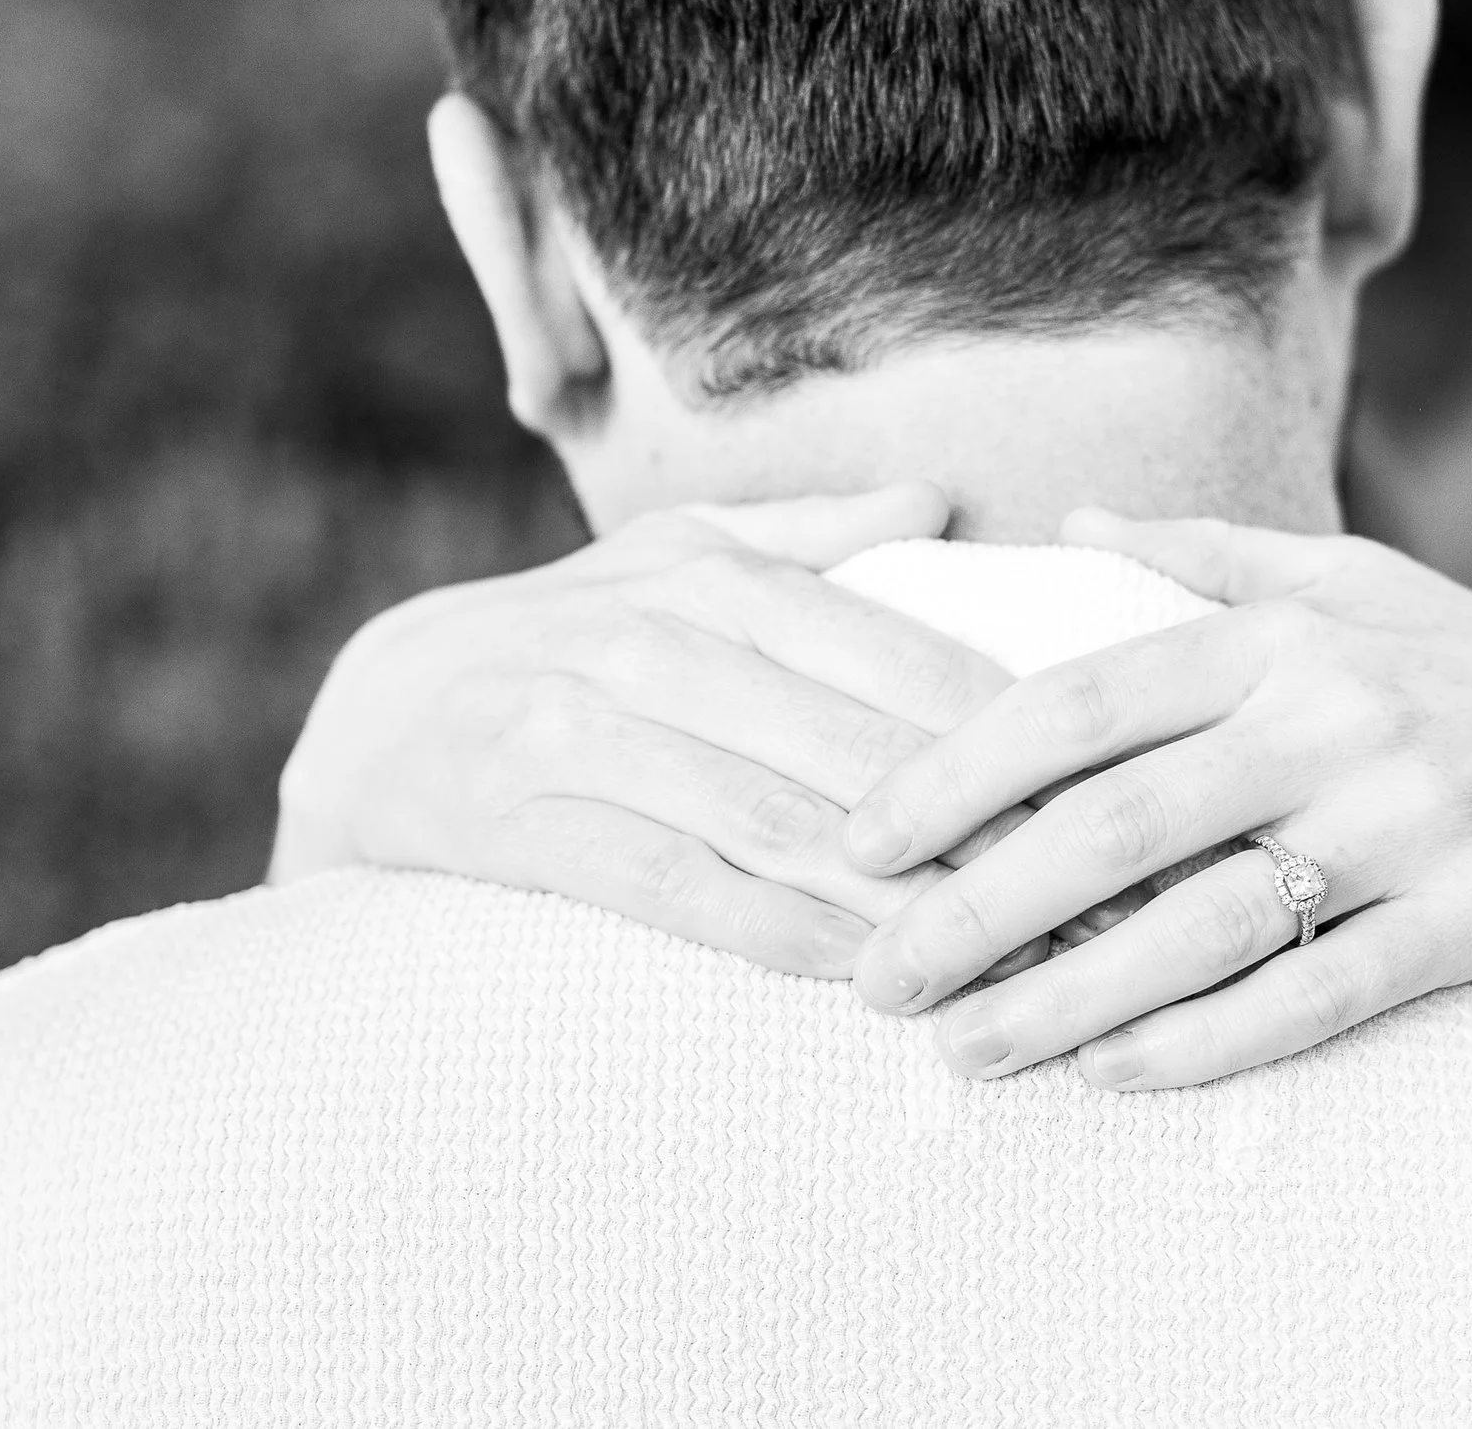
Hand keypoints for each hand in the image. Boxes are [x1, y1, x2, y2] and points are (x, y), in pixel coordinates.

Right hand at [272, 483, 1017, 976]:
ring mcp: (572, 729)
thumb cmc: (563, 635)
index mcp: (711, 573)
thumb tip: (939, 496)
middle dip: (978, 826)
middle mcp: (649, 638)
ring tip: (1000, 949)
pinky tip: (852, 974)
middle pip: (848, 744)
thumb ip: (807, 532)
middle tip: (1086, 893)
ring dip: (894, 894)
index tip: (1101, 791)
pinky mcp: (512, 820)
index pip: (891, 651)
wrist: (371, 716)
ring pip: (768, 818)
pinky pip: (664, 884)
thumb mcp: (671, 555)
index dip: (1006, 728)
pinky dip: (765, 931)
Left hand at [840, 510, 1471, 1087]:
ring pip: (1199, 927)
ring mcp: (1405, 821)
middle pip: (1110, 824)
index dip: (954, 773)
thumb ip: (1205, 559)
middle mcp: (1329, 717)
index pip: (1078, 702)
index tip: (862, 840)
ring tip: (967, 1052)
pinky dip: (1209, 1041)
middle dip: (973, 910)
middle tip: (876, 979)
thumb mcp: (1351, 580)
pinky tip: (1117, 1075)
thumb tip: (1066, 525)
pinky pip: (1317, 994)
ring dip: (1066, 1001)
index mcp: (1278, 634)